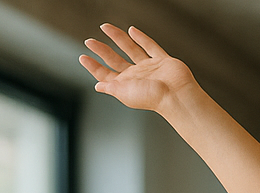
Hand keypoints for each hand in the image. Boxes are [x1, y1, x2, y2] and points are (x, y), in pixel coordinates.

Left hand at [81, 24, 196, 112]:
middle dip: (102, 50)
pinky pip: (150, 47)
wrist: (176, 95)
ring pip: (130, 49)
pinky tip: (132, 31)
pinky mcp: (163, 61)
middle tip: (89, 41)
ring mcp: (150, 67)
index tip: (83, 57)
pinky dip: (142, 38)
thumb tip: (97, 86)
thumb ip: (110, 87)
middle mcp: (137, 76)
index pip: (106, 75)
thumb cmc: (151, 97)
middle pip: (115, 60)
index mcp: (126, 85)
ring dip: (118, 38)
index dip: (93, 66)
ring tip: (105, 27)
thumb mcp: (123, 93)